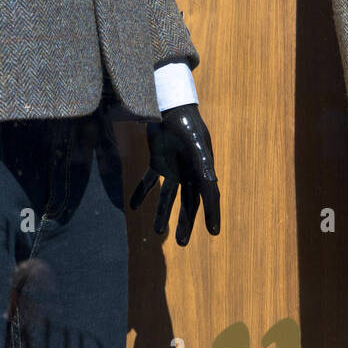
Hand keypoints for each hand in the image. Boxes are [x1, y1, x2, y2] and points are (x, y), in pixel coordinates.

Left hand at [130, 104, 220, 244]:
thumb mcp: (195, 145)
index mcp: (204, 168)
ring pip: (169, 196)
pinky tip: (133, 206)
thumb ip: (203, 165)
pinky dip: (142, 193)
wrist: (169, 104)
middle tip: (181, 243)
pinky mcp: (158, 161)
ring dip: (162, 213)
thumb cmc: (185, 123)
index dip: (212, 214)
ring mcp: (174, 167)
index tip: (213, 232)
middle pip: (189, 201)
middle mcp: (191, 171)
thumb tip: (212, 186)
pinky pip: (150, 181)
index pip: (209, 196)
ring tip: (156, 232)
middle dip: (184, 222)